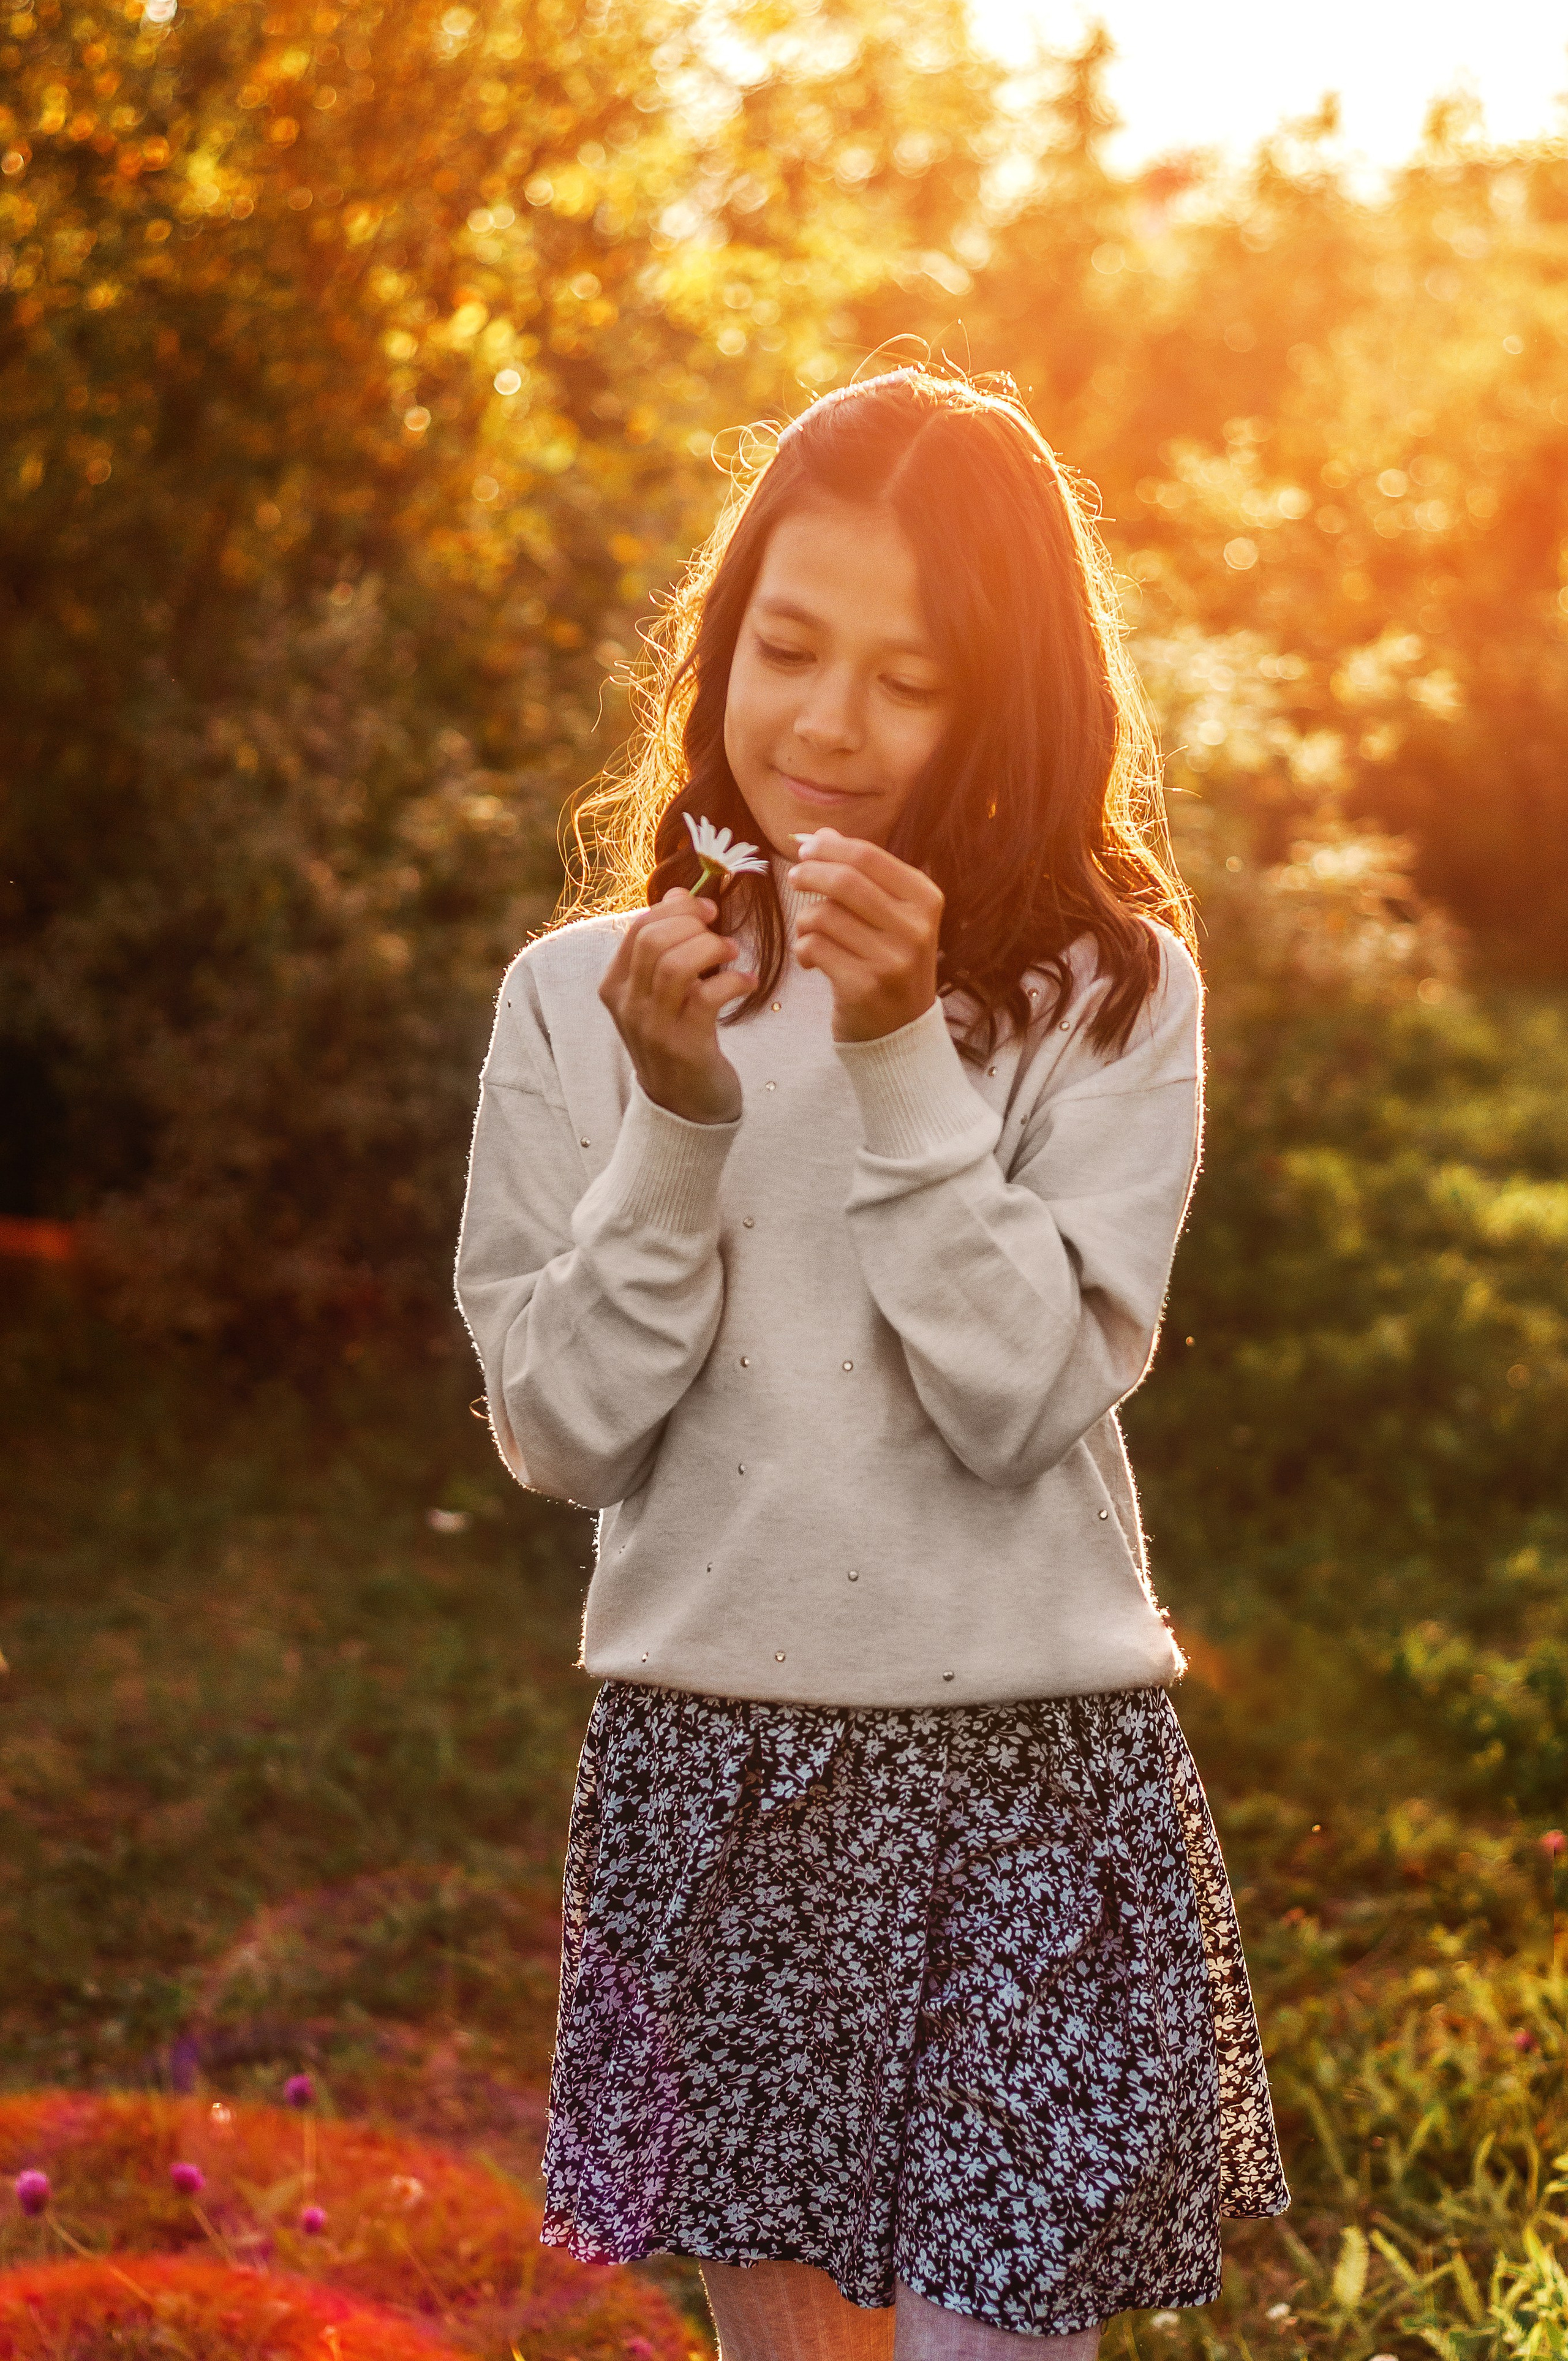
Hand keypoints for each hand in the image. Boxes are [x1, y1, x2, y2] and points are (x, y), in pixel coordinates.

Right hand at [598, 888, 755, 1123]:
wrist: (684, 1107)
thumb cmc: (677, 1039)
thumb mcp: (660, 992)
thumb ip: (665, 944)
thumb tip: (679, 892)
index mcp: (615, 986)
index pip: (638, 928)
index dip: (676, 909)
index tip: (706, 911)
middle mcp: (628, 1005)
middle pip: (654, 940)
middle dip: (694, 926)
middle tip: (720, 935)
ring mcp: (654, 1027)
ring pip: (675, 964)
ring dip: (712, 950)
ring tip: (733, 956)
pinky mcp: (685, 1045)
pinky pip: (707, 996)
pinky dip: (735, 981)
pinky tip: (748, 983)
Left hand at [787, 829, 943, 1042]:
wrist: (900, 1031)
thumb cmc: (889, 962)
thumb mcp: (890, 915)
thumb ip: (862, 873)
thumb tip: (822, 832)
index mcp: (926, 900)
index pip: (869, 856)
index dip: (829, 847)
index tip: (806, 848)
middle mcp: (915, 928)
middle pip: (845, 881)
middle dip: (809, 873)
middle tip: (794, 876)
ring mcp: (891, 959)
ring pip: (824, 916)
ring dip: (805, 920)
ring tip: (808, 932)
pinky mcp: (864, 986)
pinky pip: (814, 947)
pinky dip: (803, 949)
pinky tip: (811, 960)